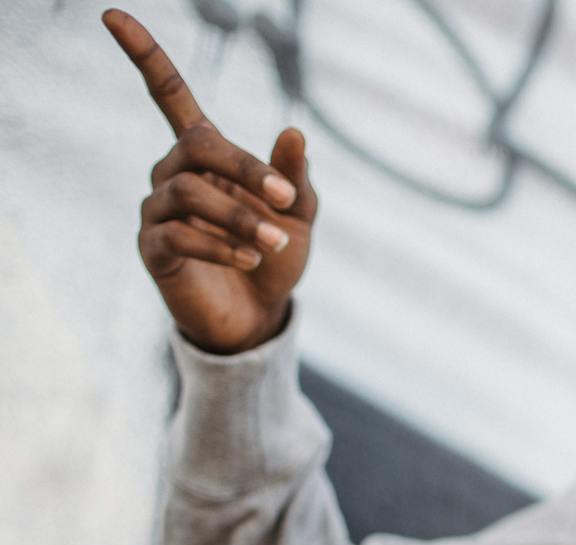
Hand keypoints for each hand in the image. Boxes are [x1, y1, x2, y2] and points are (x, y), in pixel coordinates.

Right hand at [105, 9, 317, 353]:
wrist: (259, 316)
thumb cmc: (275, 256)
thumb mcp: (297, 214)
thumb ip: (293, 176)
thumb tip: (293, 131)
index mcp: (204, 154)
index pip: (168, 94)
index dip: (144, 55)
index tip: (112, 13)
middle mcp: (172, 173)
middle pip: (197, 147)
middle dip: (245, 170)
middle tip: (286, 200)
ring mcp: (157, 209)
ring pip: (190, 193)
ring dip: (240, 218)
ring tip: (275, 244)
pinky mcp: (154, 248)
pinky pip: (179, 235)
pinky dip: (222, 246)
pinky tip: (249, 261)